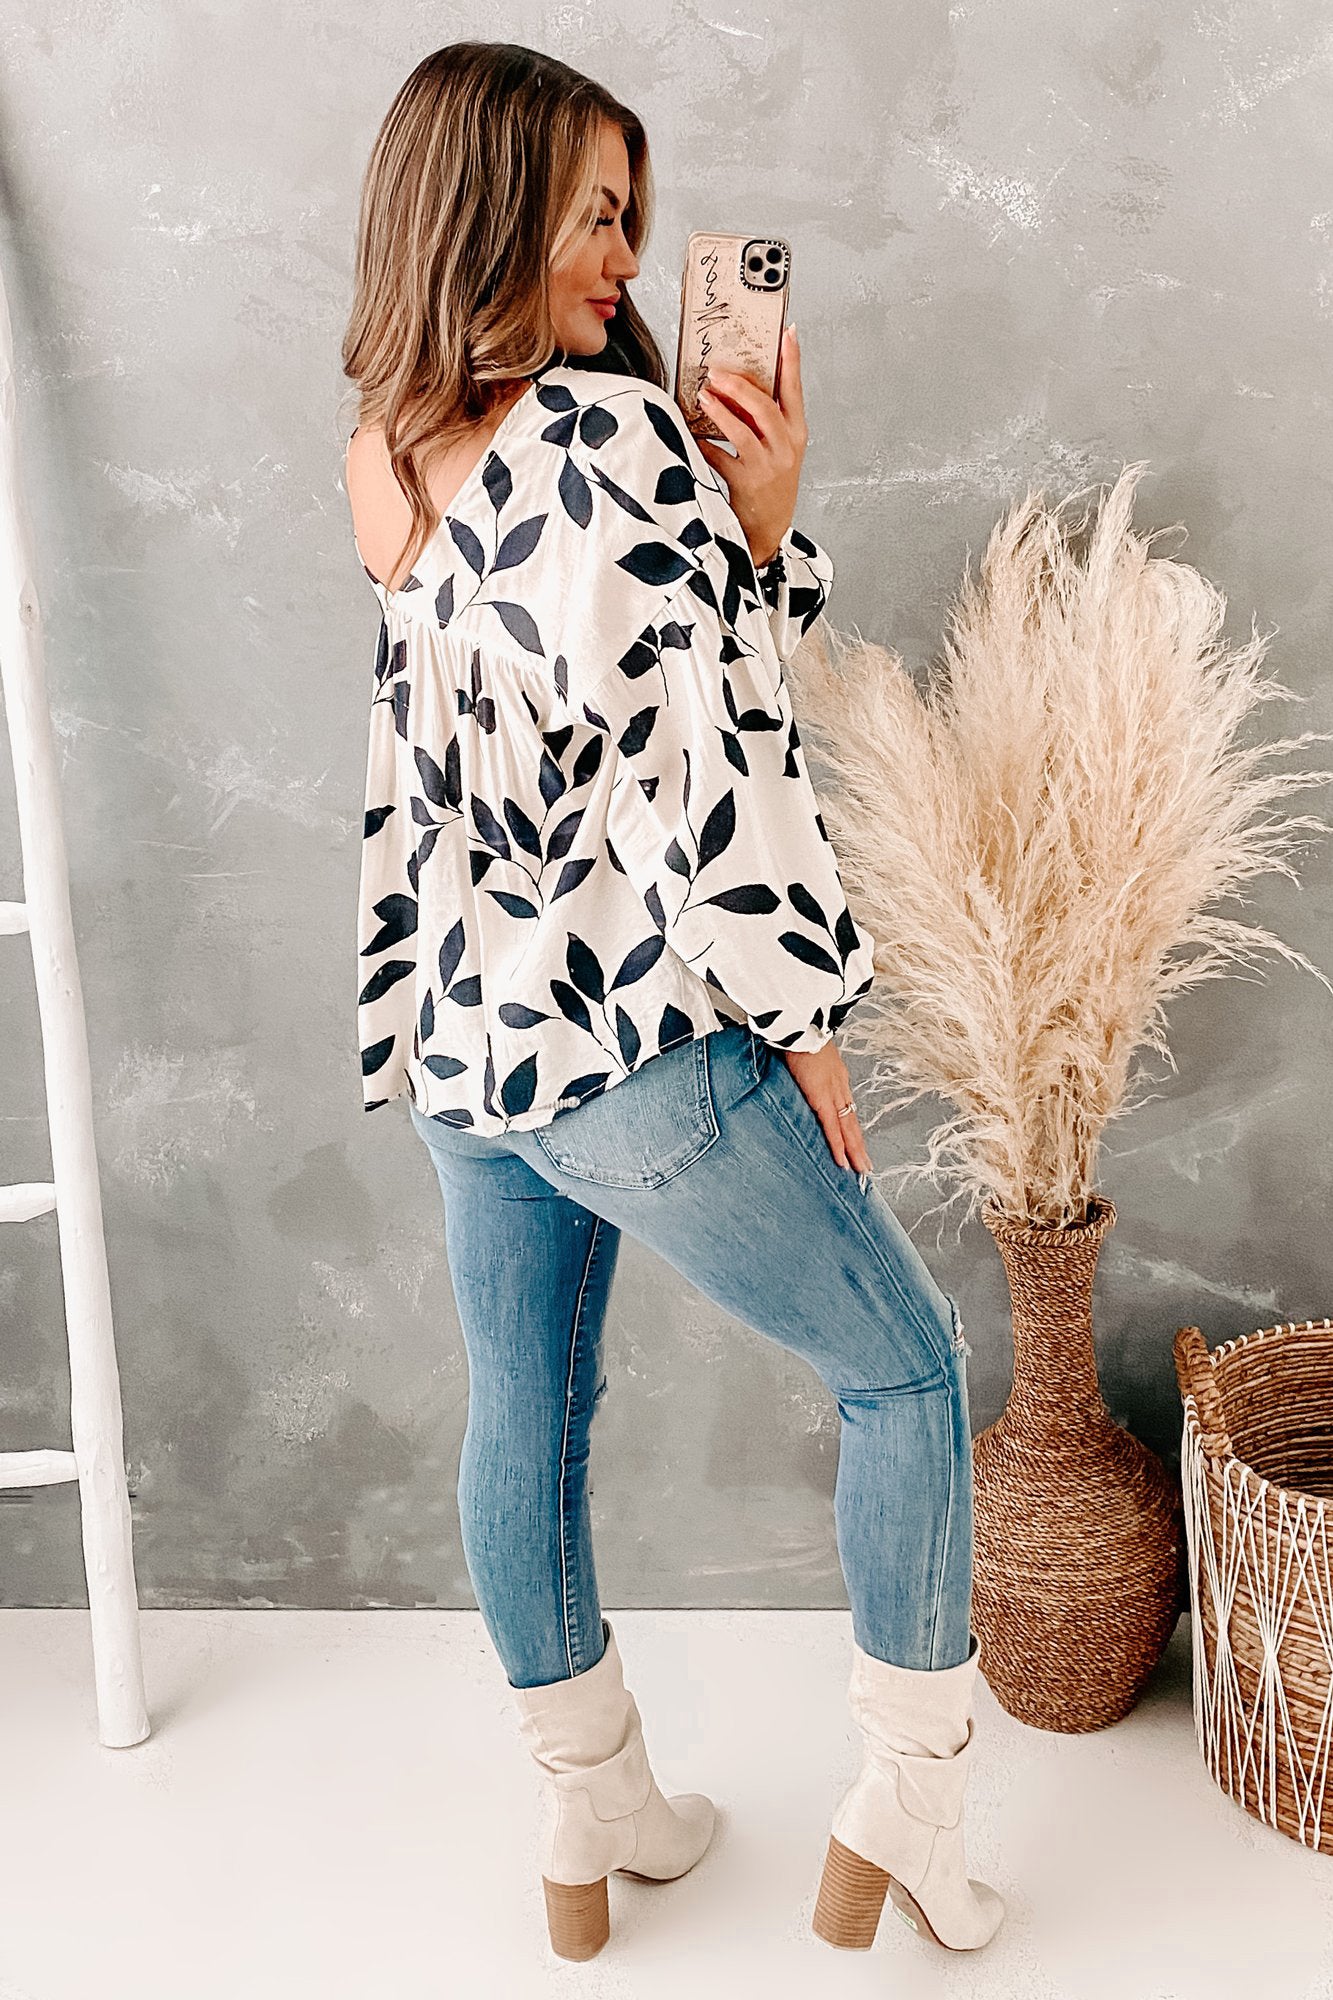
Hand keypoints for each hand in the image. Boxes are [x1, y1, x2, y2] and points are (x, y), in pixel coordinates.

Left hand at [695, 326, 806, 571]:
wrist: (769, 528)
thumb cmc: (770, 482)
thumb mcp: (778, 448)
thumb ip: (764, 419)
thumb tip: (736, 385)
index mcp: (796, 433)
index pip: (794, 390)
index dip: (792, 360)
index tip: (788, 332)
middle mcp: (786, 448)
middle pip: (765, 407)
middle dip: (739, 385)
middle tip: (717, 371)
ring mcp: (767, 467)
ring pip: (743, 431)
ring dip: (721, 411)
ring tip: (703, 396)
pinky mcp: (746, 484)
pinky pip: (720, 458)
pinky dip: (705, 445)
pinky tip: (693, 435)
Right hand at [781, 1040, 872, 1174]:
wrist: (799, 1026)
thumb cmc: (798, 1035)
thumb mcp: (805, 1054)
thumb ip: (805, 1068)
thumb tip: (798, 1074)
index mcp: (836, 1076)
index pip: (847, 1109)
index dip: (852, 1128)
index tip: (856, 1143)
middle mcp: (839, 1087)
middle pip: (852, 1122)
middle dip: (859, 1146)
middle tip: (865, 1166)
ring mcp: (832, 1093)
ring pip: (847, 1128)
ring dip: (854, 1150)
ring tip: (860, 1168)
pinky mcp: (821, 1097)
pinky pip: (831, 1127)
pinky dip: (838, 1145)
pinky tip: (842, 1159)